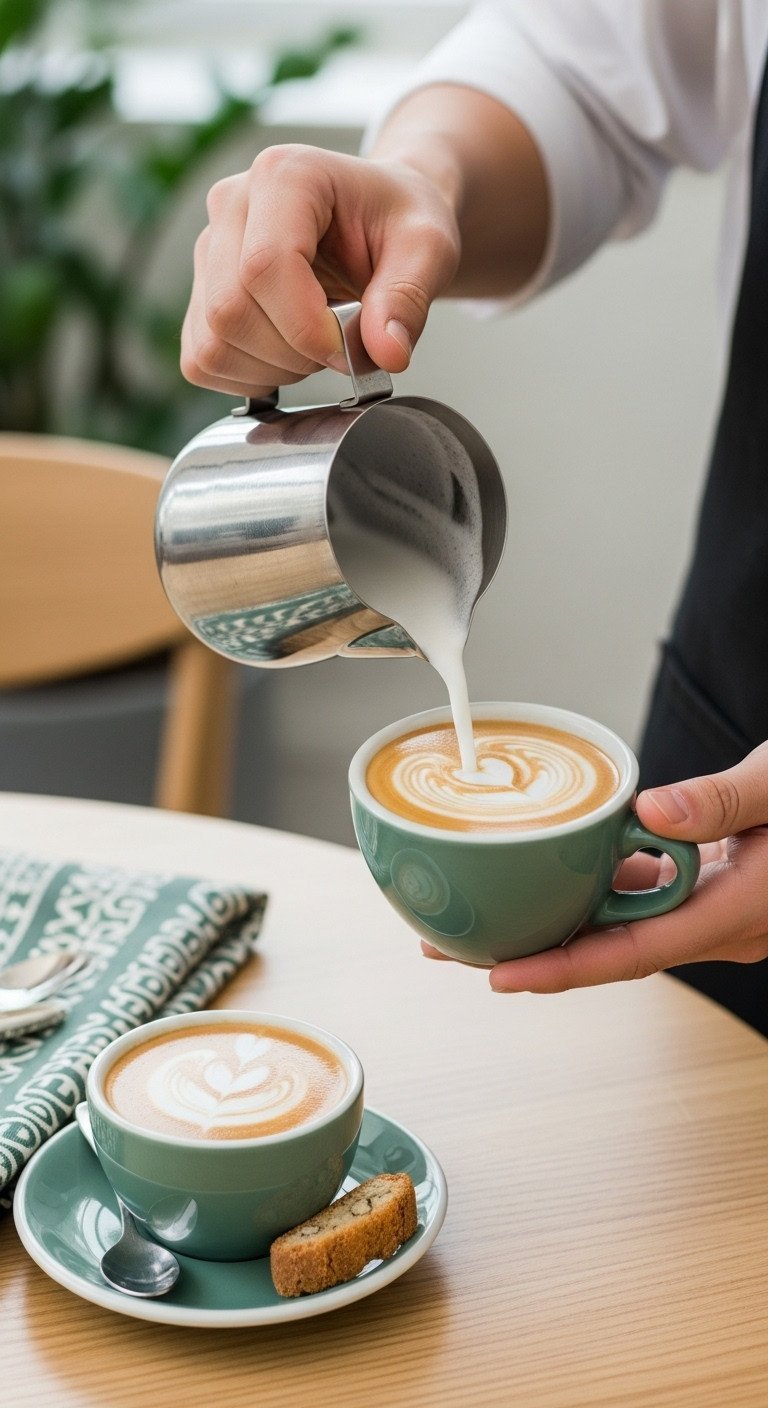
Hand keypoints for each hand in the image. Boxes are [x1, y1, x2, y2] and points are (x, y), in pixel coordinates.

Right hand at [180, 144, 460, 397]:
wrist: (379, 219)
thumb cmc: (398, 221)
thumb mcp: (428, 248)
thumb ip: (409, 297)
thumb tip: (387, 355)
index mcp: (285, 176)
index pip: (265, 267)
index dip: (307, 328)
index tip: (352, 348)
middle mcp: (231, 205)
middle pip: (230, 310)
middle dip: (293, 353)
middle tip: (341, 347)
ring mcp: (209, 250)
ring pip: (213, 342)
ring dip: (272, 369)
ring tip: (317, 346)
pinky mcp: (200, 292)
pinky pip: (203, 359)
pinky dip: (249, 377)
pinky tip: (288, 356)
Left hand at [423, 741, 767, 991]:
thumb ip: (727, 800)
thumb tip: (654, 810)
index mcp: (739, 913)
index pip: (635, 953)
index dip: (563, 970)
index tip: (498, 978)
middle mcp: (722, 926)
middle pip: (610, 949)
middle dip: (531, 952)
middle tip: (448, 947)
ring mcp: (717, 911)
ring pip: (621, 923)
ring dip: (556, 919)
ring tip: (482, 911)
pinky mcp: (714, 888)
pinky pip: (645, 894)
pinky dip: (598, 885)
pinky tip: (556, 866)